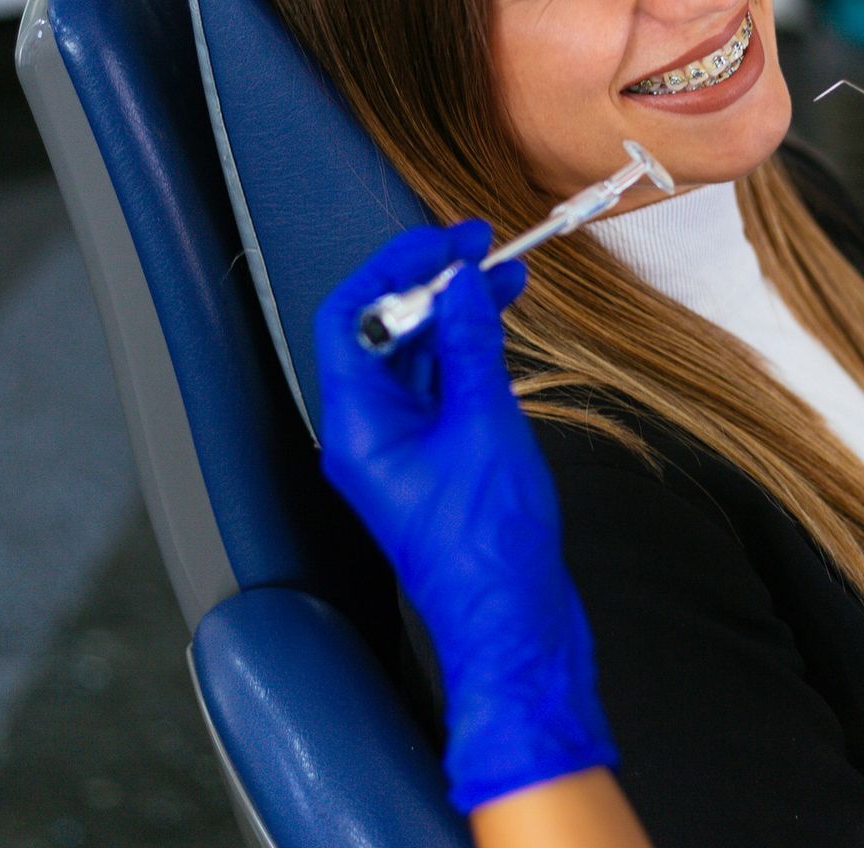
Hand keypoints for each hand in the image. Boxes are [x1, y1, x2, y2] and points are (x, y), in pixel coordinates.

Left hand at [314, 221, 616, 811]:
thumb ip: (470, 344)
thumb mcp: (484, 423)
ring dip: (455, 315)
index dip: (393, 268)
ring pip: (415, 359)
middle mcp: (367, 434)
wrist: (513, 621)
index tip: (443, 242)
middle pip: (383, 332)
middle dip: (430, 285)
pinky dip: (466, 353)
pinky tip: (501, 330)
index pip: (350, 317)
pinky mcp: (433, 463)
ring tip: (504, 278)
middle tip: (478, 248)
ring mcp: (399, 450)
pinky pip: (438, 390)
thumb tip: (461, 284)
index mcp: (357, 424)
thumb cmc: (489, 544)